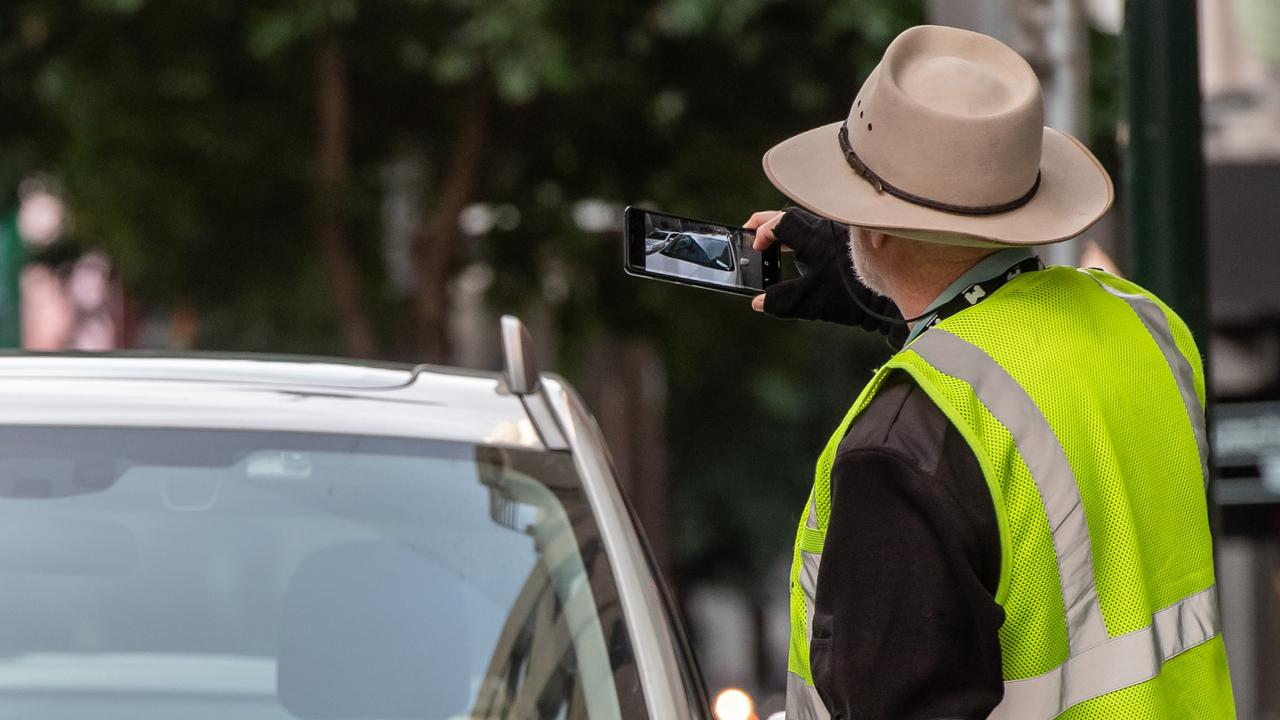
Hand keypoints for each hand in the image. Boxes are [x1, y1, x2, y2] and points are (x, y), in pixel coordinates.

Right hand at [744, 207, 904, 340]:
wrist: (885, 300)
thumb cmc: (850, 297)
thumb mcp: (808, 302)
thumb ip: (779, 301)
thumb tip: (758, 302)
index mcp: (812, 238)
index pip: (779, 222)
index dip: (762, 232)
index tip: (756, 247)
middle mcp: (824, 229)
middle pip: (789, 215)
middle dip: (767, 223)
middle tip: (751, 232)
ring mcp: (836, 234)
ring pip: (804, 222)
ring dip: (784, 229)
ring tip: (771, 244)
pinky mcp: (844, 243)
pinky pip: (816, 231)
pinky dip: (800, 237)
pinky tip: (798, 253)